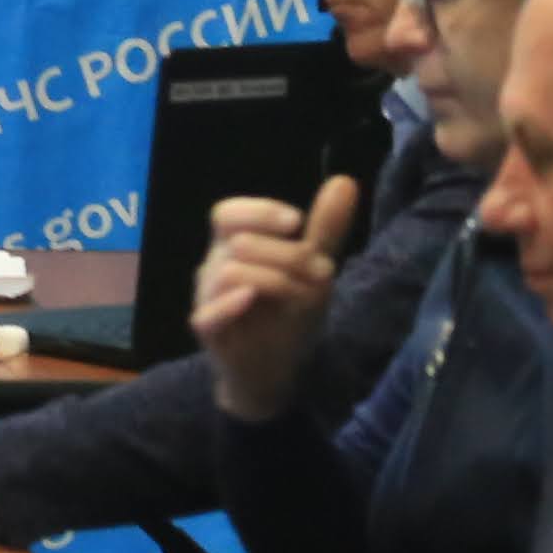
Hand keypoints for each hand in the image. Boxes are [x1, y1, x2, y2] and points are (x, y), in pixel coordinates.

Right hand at [193, 174, 359, 419]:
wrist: (275, 371)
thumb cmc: (287, 314)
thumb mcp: (313, 270)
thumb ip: (324, 229)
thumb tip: (345, 180)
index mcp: (235, 245)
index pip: (228, 213)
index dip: (259, 212)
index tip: (296, 223)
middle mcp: (215, 266)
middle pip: (238, 241)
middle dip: (283, 254)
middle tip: (318, 274)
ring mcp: (207, 298)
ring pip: (227, 271)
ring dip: (273, 281)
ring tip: (303, 297)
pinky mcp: (207, 330)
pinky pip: (207, 312)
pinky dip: (228, 303)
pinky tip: (250, 297)